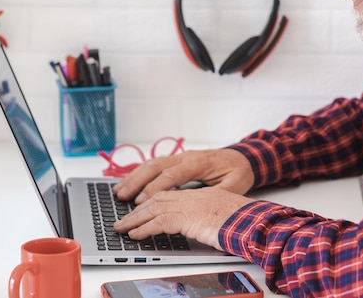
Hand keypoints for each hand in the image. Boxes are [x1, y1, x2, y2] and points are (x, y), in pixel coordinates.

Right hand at [112, 148, 254, 203]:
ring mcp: (181, 157)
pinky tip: (129, 183)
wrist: (244, 157)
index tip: (141, 202)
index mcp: (198, 163)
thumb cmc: (238, 172)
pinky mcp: (178, 160)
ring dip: (134, 177)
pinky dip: (140, 173)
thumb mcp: (234, 185)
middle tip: (121, 198)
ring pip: (152, 164)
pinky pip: (155, 164)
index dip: (154, 188)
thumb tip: (199, 206)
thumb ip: (216, 194)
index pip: (171, 175)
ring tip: (118, 192)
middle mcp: (186, 157)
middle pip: (155, 166)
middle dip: (136, 182)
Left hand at [113, 186, 253, 249]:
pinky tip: (135, 235)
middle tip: (122, 219)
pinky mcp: (189, 217)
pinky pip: (160, 222)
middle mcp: (194, 196)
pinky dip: (144, 229)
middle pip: (157, 199)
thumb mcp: (223, 216)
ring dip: (134, 219)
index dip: (151, 201)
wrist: (256, 221)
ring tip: (121, 228)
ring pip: (154, 208)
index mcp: (202, 194)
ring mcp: (191, 205)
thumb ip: (208, 217)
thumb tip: (200, 227)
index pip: (170, 195)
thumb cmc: (245, 222)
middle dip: (137, 210)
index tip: (139, 209)